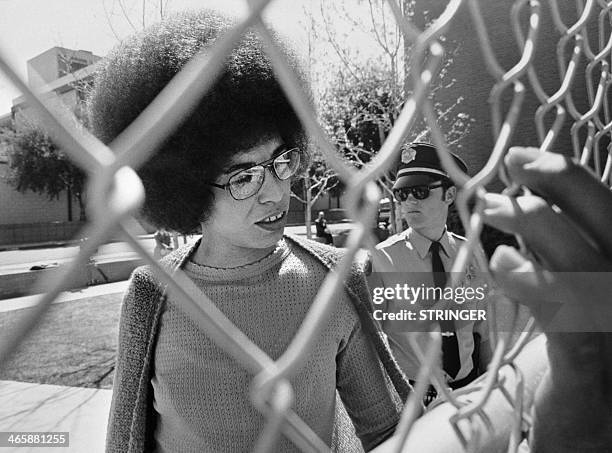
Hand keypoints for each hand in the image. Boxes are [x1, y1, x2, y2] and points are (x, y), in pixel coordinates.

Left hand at [482, 147, 611, 451]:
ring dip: (537, 222)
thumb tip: (528, 210)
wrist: (588, 430)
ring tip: (492, 204)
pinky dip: (532, 282)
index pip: (610, 216)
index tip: (528, 158)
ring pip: (588, 262)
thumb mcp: (574, 298)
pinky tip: (502, 261)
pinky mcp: (589, 371)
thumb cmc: (579, 358)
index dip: (572, 180)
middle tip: (516, 161)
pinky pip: (568, 319)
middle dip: (565, 182)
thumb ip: (560, 258)